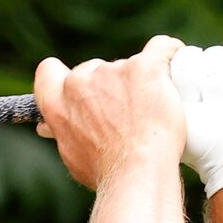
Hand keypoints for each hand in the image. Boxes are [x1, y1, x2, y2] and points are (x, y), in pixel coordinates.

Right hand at [33, 36, 186, 188]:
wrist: (138, 173)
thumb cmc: (108, 172)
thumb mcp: (74, 156)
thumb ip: (63, 132)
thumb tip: (47, 126)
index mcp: (58, 104)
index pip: (49, 71)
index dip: (65, 76)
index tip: (81, 87)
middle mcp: (80, 83)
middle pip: (94, 68)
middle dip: (110, 84)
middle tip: (130, 111)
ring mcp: (113, 71)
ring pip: (128, 65)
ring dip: (140, 81)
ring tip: (155, 112)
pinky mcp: (144, 67)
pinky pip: (161, 48)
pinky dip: (169, 54)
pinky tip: (174, 63)